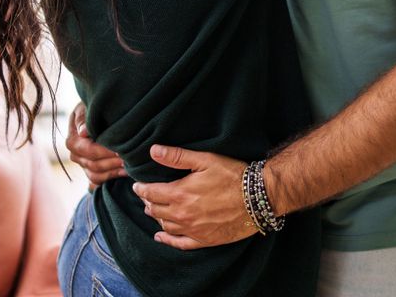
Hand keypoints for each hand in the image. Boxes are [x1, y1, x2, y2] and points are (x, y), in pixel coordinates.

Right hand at [65, 102, 125, 186]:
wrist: (94, 115)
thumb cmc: (91, 108)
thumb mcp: (86, 107)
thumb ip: (84, 118)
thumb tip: (83, 131)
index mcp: (72, 140)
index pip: (89, 150)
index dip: (105, 151)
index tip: (121, 149)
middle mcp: (74, 155)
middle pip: (94, 165)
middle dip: (113, 162)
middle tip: (130, 159)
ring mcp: (82, 165)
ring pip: (96, 175)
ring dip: (114, 172)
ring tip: (130, 166)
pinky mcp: (89, 171)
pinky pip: (98, 181)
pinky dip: (111, 178)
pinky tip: (125, 172)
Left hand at [133, 145, 255, 250]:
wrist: (258, 198)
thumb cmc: (233, 175)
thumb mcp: (205, 160)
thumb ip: (177, 156)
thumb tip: (153, 151)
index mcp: (180, 193)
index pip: (151, 193)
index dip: (141, 189)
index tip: (137, 186)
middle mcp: (182, 215)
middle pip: (155, 210)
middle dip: (148, 202)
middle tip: (146, 196)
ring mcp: (193, 229)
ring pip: (165, 226)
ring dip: (156, 217)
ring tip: (153, 210)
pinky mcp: (204, 240)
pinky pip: (180, 244)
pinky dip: (167, 240)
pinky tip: (160, 237)